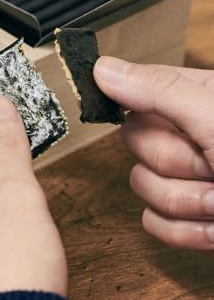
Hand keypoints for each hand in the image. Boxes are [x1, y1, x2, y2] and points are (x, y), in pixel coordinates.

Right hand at [94, 57, 213, 249]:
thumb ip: (157, 90)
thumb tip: (102, 68)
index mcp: (196, 99)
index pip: (134, 92)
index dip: (138, 109)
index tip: (153, 121)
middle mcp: (190, 135)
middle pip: (134, 143)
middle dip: (177, 161)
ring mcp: (190, 179)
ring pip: (141, 186)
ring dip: (188, 200)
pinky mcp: (190, 219)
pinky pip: (154, 224)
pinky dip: (188, 231)